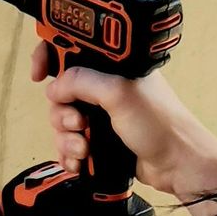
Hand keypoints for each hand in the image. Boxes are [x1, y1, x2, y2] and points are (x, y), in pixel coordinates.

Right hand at [32, 45, 216, 203]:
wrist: (176, 165)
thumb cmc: (161, 125)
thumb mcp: (119, 93)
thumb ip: (82, 81)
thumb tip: (55, 87)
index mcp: (111, 66)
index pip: (71, 51)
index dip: (50, 58)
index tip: (40, 74)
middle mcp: (105, 87)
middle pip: (60, 92)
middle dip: (62, 111)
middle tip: (78, 122)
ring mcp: (101, 114)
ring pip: (62, 121)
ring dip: (66, 137)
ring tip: (84, 147)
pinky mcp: (100, 139)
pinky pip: (70, 143)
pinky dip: (70, 153)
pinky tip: (80, 161)